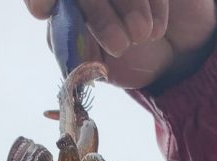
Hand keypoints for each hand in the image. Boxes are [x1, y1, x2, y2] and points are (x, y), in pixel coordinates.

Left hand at [23, 0, 216, 87]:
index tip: (41, 9)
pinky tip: (157, 29)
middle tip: (120, 46)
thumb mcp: (100, 72)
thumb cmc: (132, 63)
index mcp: (69, 9)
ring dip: (130, 8)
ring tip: (143, 37)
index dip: (39, 0)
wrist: (177, 60)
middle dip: (99, 17)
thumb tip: (56, 94)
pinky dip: (154, 5)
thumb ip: (75, 68)